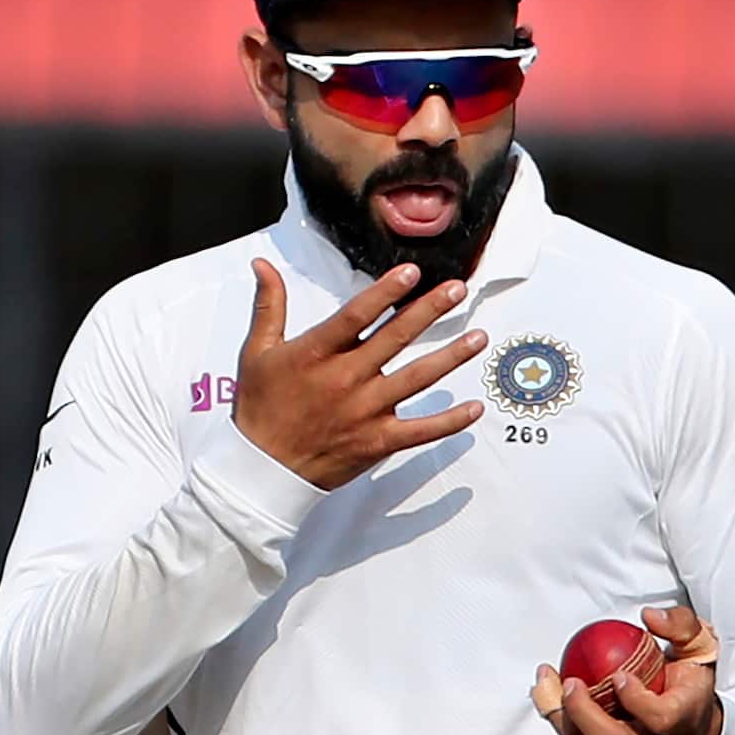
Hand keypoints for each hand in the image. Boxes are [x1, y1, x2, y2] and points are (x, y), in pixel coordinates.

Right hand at [233, 258, 488, 489]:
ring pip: (417, 379)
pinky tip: (475, 409)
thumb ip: (269, 306)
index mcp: (316, 353)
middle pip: (396, 338)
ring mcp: (365, 411)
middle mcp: (345, 379)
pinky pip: (421, 430)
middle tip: (458, 290)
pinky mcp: (377, 441)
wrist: (262, 470)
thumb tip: (262, 264)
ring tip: (478, 338)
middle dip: (430, 310)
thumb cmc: (260, 408)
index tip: (413, 272)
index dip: (387, 291)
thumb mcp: (257, 352)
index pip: (357, 314)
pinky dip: (450, 421)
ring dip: (451, 357)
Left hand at [532, 606, 722, 734]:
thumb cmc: (691, 690)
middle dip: (583, 712)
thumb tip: (650, 617)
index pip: (660, 719)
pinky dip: (559, 721)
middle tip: (569, 682)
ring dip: (559, 714)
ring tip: (545, 682)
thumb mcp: (699, 650)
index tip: (619, 674)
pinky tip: (548, 695)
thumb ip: (680, 625)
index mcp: (683, 721)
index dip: (636, 700)